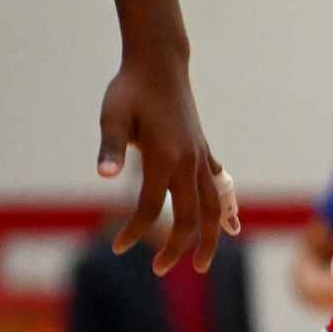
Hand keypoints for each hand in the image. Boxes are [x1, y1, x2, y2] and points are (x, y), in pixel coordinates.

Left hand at [97, 40, 237, 274]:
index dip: (134, 231)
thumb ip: (110, 147)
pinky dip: (224, 210)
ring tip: (200, 264)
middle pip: (189, 217)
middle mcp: (188, 161)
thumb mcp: (113, 114)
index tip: (118, 247)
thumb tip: (103, 176)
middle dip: (177, 248)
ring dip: (208, 238)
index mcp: (164, 156)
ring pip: (213, 207)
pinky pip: (219, 188)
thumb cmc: (130, 87)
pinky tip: (229, 225)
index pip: (149, 207)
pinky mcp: (203, 150)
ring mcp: (200, 156)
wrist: (159, 61)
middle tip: (160, 269)